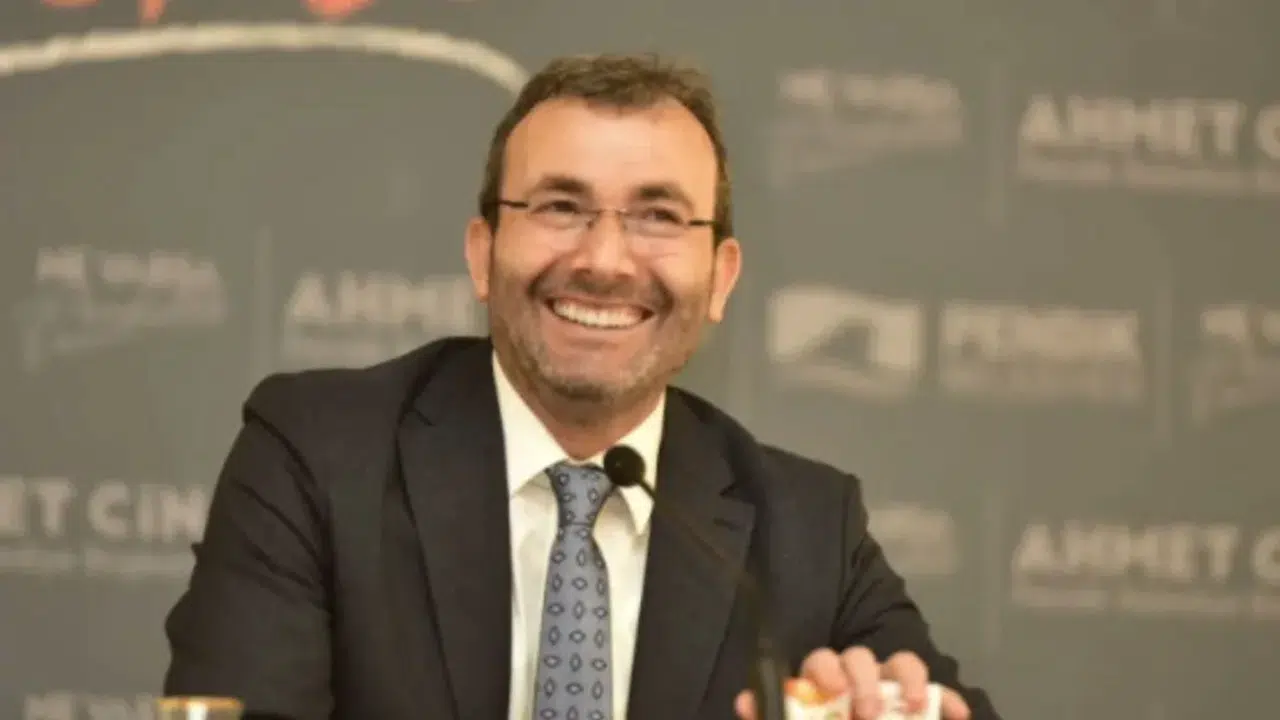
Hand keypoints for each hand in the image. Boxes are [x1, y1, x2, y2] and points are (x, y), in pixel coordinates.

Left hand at [734, 647, 971, 718]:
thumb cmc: (819, 718)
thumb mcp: (793, 719)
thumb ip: (773, 712)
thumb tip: (745, 703)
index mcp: (825, 683)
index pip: (822, 661)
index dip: (827, 670)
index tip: (833, 690)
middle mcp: (859, 678)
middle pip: (861, 659)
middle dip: (865, 680)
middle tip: (868, 712)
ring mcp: (893, 688)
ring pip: (902, 664)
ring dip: (909, 681)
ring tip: (914, 707)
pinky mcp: (926, 703)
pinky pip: (942, 696)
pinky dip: (950, 701)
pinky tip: (959, 713)